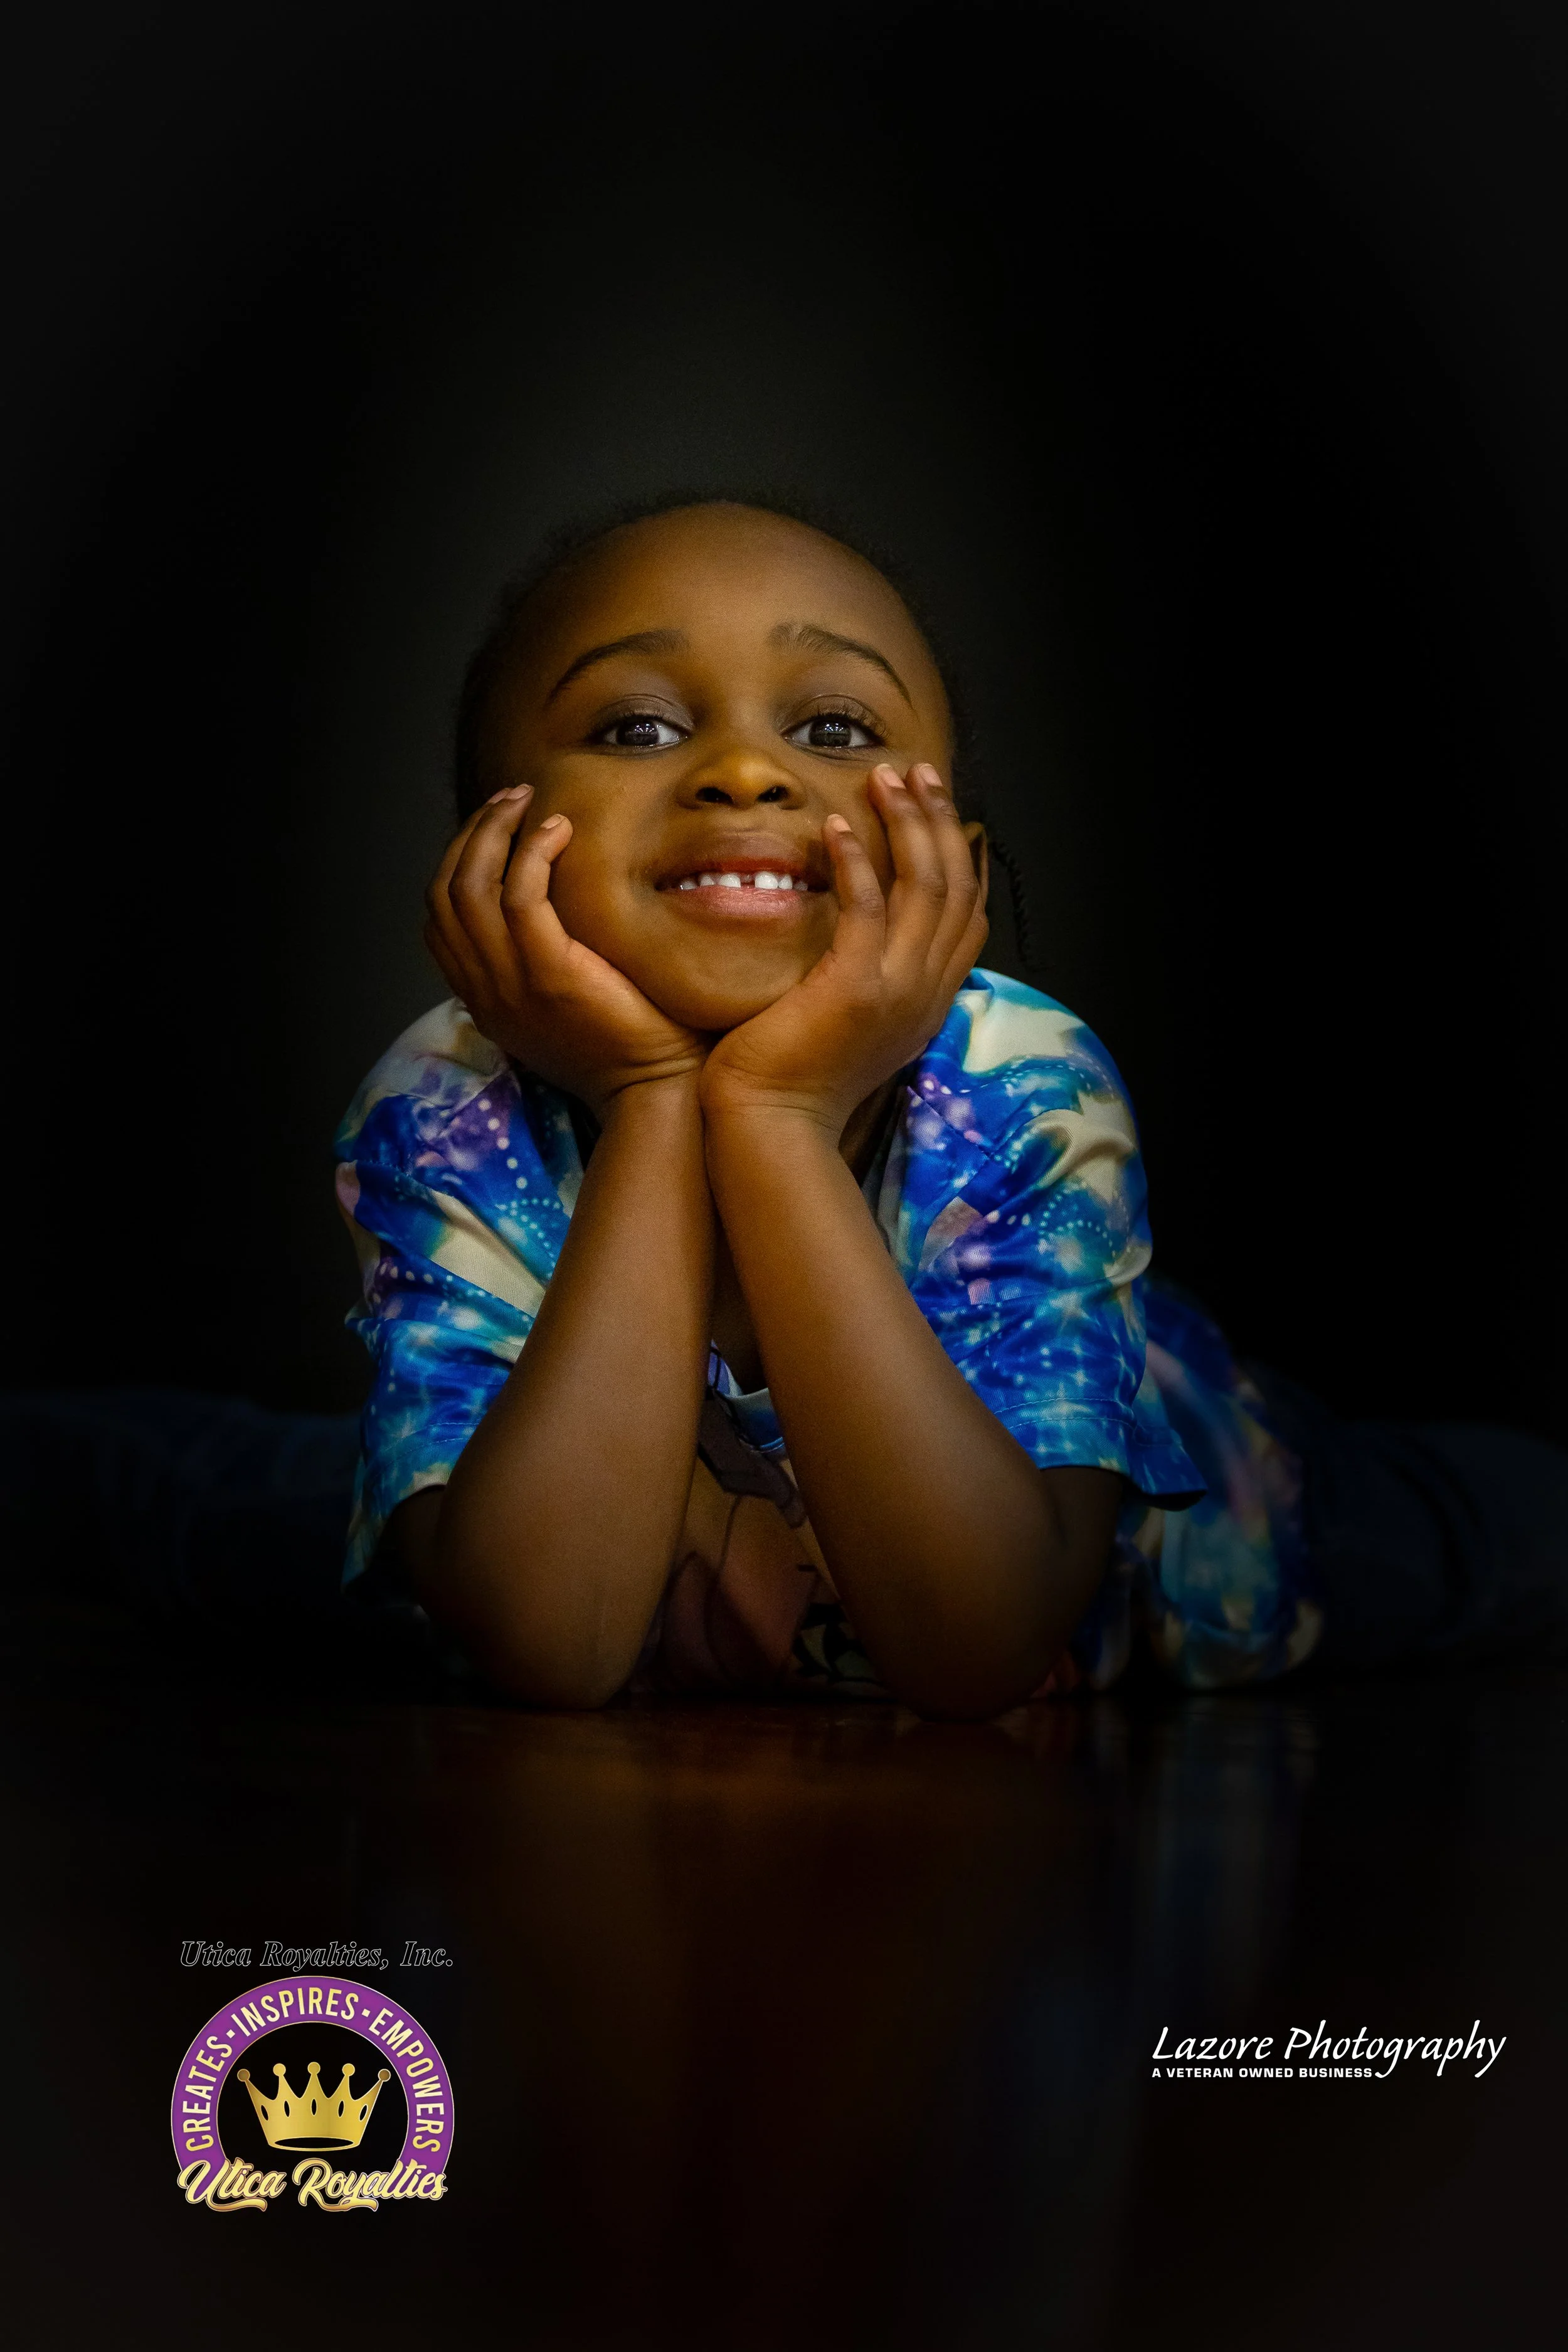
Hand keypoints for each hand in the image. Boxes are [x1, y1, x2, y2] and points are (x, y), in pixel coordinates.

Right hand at [424, 786, 707, 1117]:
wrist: (657, 1094)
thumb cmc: (632, 1046)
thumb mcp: (567, 1007)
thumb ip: (544, 964)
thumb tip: (556, 913)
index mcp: (486, 1000)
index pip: (440, 921)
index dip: (456, 864)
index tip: (494, 831)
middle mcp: (486, 992)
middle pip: (445, 894)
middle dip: (470, 835)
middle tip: (508, 800)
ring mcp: (512, 985)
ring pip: (470, 888)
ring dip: (494, 831)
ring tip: (526, 801)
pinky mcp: (551, 975)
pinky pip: (519, 897)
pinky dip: (533, 853)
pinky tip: (560, 831)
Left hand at [699, 763, 987, 1136]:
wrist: (770, 1128)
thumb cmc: (789, 1080)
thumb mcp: (846, 1024)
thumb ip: (864, 979)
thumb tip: (854, 940)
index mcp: (926, 1002)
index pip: (967, 918)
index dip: (960, 857)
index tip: (938, 809)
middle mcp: (924, 993)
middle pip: (958, 889)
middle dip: (941, 822)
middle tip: (919, 773)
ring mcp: (898, 990)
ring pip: (926, 888)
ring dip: (908, 824)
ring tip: (885, 778)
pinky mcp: (855, 988)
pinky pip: (869, 907)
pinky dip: (857, 860)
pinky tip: (837, 825)